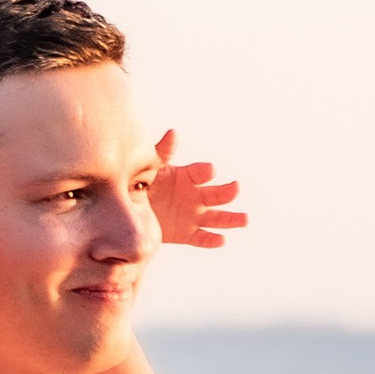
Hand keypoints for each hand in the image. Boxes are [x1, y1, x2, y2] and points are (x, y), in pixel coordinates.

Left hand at [147, 129, 246, 252]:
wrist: (130, 212)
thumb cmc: (140, 184)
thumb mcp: (150, 168)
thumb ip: (162, 153)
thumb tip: (173, 133)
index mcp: (187, 177)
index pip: (200, 172)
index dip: (205, 171)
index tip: (211, 170)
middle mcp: (195, 195)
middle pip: (216, 194)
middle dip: (227, 191)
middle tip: (236, 188)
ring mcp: (193, 216)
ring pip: (217, 217)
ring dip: (231, 219)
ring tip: (245, 219)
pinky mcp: (187, 234)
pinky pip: (202, 238)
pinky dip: (212, 240)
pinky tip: (222, 240)